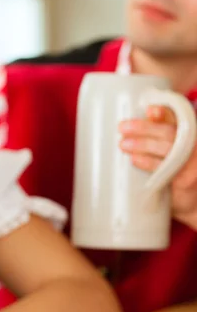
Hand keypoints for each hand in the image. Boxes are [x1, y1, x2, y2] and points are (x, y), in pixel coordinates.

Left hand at [119, 106, 196, 227]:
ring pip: (166, 147)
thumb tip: (130, 126)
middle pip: (168, 131)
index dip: (163, 112)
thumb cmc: (173, 172)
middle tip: (122, 128)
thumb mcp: (166, 151)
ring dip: (142, 144)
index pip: (175, 117)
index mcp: (186, 134)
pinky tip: (135, 159)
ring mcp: (190, 161)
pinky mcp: (185, 179)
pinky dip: (148, 162)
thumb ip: (154, 136)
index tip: (149, 110)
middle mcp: (192, 145)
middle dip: (144, 128)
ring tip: (123, 144)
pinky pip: (165, 168)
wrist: (189, 202)